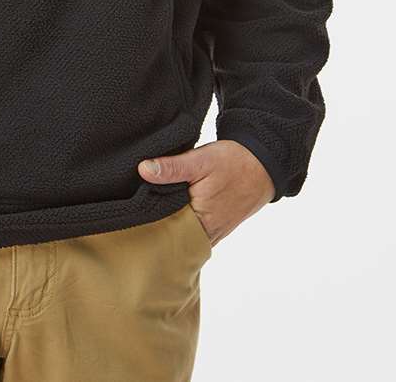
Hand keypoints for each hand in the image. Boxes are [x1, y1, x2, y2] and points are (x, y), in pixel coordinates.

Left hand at [137, 139, 275, 245]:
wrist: (264, 163)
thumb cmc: (233, 162)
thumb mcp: (201, 160)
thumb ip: (172, 168)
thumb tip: (143, 169)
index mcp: (200, 222)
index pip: (164, 230)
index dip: (147, 219)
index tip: (131, 210)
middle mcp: (207, 234)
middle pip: (173, 236)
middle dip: (156, 225)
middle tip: (136, 212)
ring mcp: (214, 233)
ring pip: (184, 235)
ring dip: (171, 224)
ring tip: (150, 211)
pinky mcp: (218, 227)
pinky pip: (195, 231)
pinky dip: (184, 223)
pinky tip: (172, 211)